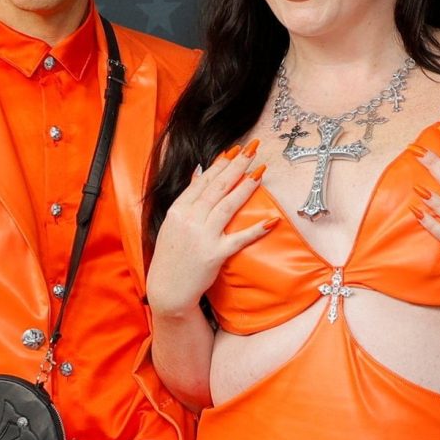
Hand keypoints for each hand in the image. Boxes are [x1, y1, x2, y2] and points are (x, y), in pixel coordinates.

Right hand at [148, 142, 272, 318]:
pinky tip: (271, 220)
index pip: (203, 181)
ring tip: (260, 172)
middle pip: (217, 188)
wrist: (168, 289)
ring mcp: (202, 236)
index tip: (235, 150)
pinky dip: (255, 230)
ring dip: (246, 187)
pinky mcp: (214, 254)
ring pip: (227, 206)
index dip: (220, 164)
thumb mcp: (172, 223)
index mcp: (178, 210)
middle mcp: (189, 220)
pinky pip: (239, 239)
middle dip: (236, 166)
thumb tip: (199, 172)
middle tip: (252, 150)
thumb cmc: (171, 256)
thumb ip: (186, 198)